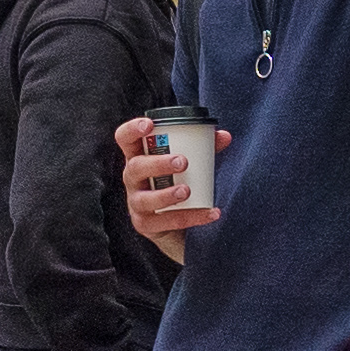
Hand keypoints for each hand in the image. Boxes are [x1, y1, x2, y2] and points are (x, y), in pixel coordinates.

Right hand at [117, 110, 224, 256]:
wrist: (173, 225)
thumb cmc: (175, 182)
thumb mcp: (187, 164)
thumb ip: (204, 149)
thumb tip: (224, 136)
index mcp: (139, 157)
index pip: (125, 139)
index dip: (132, 129)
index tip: (149, 125)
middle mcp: (132, 179)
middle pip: (135, 167)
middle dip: (158, 164)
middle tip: (182, 162)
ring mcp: (136, 203)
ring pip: (145, 198)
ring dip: (166, 194)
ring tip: (187, 191)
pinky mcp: (145, 224)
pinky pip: (166, 222)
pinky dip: (191, 217)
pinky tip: (210, 213)